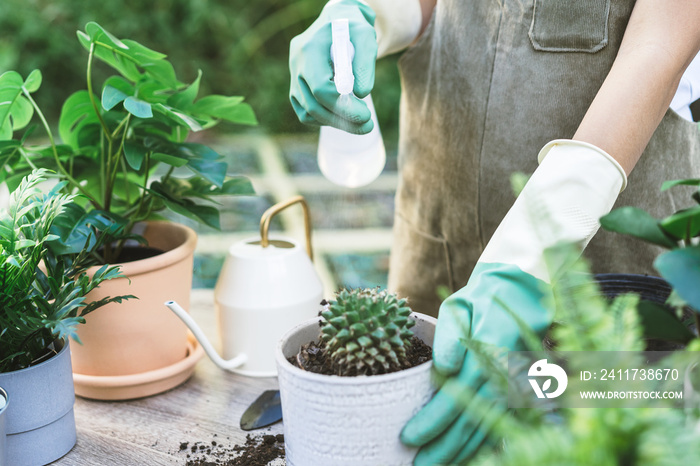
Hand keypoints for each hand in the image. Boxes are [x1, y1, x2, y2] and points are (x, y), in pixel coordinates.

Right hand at [289, 0, 376, 133]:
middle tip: (367, 125)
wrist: (338, 22)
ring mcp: (294, 75)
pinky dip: (324, 119)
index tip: (365, 115)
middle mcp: (296, 62)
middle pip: (313, 104)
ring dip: (334, 122)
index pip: (321, 88)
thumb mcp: (365, 37)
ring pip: (308, 112)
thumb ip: (365, 64)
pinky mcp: (296, 86)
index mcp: (310, 48)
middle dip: (341, 120)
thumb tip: (361, 94)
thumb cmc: (353, 28)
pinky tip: (343, 116)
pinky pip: (305, 112)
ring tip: (360, 123)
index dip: (343, 107)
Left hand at [401, 140, 626, 463]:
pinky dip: (483, 446)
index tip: (407, 438)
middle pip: (471, 421)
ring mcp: (515, 386)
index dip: (432, 421)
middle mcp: (505, 374)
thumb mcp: (457, 308)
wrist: (520, 293)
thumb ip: (449, 339)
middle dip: (442, 449)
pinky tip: (464, 458)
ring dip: (461, 453)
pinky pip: (501, 424)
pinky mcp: (519, 392)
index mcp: (488, 351)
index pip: (456, 395)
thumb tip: (443, 371)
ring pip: (488, 428)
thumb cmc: (480, 300)